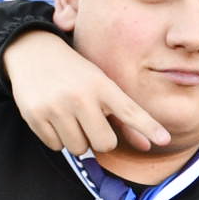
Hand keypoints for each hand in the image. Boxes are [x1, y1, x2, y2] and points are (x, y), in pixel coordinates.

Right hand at [6, 30, 168, 157]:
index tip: (165, 140)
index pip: (130, 110)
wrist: (33, 52)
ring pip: (78, 148)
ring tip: (71, 118)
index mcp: (102, 85)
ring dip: (77, 140)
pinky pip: (56, 146)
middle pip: (104, 144)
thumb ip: (125, 118)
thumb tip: (148, 147)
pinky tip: (53, 117)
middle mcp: (80, 96)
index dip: (148, 126)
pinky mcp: (35, 115)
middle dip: (100, 140)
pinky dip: (57, 138)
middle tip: (92, 123)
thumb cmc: (76, 74)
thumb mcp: (102, 87)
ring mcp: (56, 106)